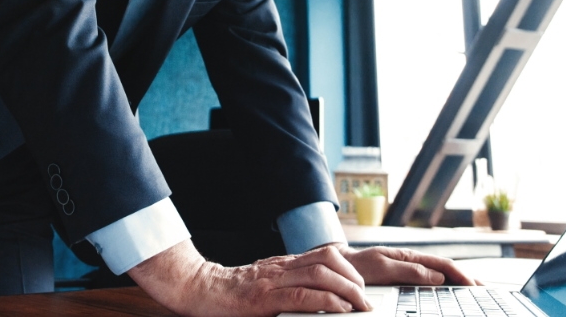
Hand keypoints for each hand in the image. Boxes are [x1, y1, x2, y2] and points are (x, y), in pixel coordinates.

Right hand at [128, 240, 371, 316]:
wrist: (200, 289)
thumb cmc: (233, 293)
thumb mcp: (268, 285)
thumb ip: (292, 288)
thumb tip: (323, 301)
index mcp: (286, 264)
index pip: (327, 254)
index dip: (350, 268)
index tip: (363, 288)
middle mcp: (283, 267)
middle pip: (330, 258)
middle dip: (354, 278)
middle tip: (365, 299)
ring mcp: (274, 280)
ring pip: (321, 273)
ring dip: (347, 289)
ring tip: (358, 306)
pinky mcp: (264, 297)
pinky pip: (302, 294)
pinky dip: (326, 301)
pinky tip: (339, 310)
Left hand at [334, 243, 481, 286]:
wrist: (336, 266)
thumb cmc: (356, 266)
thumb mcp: (381, 267)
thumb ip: (409, 270)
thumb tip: (437, 277)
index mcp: (409, 257)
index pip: (442, 265)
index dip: (461, 274)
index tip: (474, 285)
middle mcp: (411, 262)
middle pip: (445, 270)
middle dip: (466, 278)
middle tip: (484, 290)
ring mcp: (408, 270)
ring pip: (439, 276)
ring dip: (458, 283)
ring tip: (474, 292)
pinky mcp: (402, 279)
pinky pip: (428, 283)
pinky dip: (444, 286)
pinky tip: (449, 294)